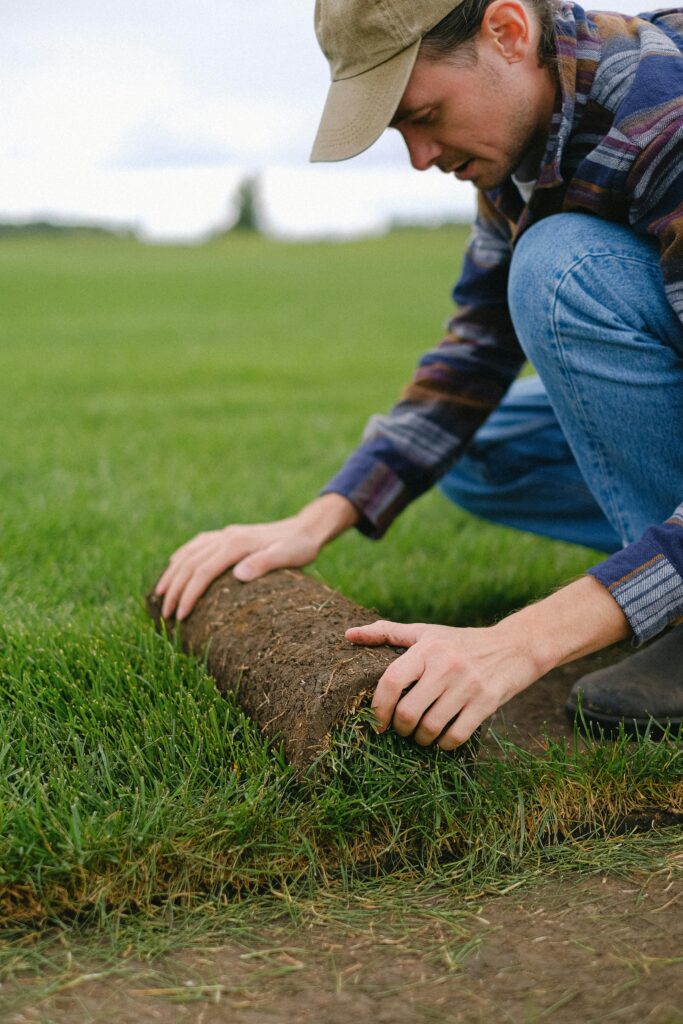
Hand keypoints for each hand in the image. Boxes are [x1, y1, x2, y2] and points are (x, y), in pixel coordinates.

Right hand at [155, 493, 357, 619]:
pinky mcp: (228, 536)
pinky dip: (182, 556)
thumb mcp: (288, 556)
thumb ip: (264, 563)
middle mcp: (226, 536)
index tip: (180, 617)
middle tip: (165, 615)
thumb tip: (238, 575)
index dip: (188, 594)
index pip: (203, 571)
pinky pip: (197, 545)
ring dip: (172, 574)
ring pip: (189, 553)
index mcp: (236, 544)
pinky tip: (174, 565)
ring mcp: (225, 534)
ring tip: (159, 595)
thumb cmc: (300, 547)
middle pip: (190, 563)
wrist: (306, 529)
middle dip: (174, 590)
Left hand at [346, 619, 539, 748]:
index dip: (379, 707)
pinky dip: (444, 744)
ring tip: (420, 736)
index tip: (377, 721)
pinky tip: (442, 739)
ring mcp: (467, 685)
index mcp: (427, 648)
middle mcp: (446, 666)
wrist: (515, 646)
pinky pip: (456, 736)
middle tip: (401, 729)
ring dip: (420, 739)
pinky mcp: (486, 703)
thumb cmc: (461, 641)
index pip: (392, 681)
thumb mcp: (426, 632)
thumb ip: (387, 633)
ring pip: (430, 728)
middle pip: (408, 712)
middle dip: (399, 728)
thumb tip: (348, 635)